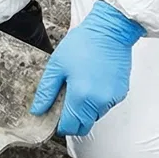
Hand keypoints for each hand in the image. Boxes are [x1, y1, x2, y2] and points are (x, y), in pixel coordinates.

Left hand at [30, 0, 145, 137]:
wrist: (110, 30)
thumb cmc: (83, 43)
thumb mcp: (57, 65)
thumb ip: (46, 92)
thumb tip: (38, 110)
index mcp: (81, 96)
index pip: (70, 127)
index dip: (60, 125)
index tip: (55, 116)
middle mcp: (99, 102)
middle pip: (84, 126)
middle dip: (73, 120)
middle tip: (65, 102)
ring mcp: (112, 98)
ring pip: (95, 116)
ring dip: (85, 110)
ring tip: (79, 87)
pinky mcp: (121, 93)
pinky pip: (105, 105)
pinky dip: (97, 101)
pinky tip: (92, 82)